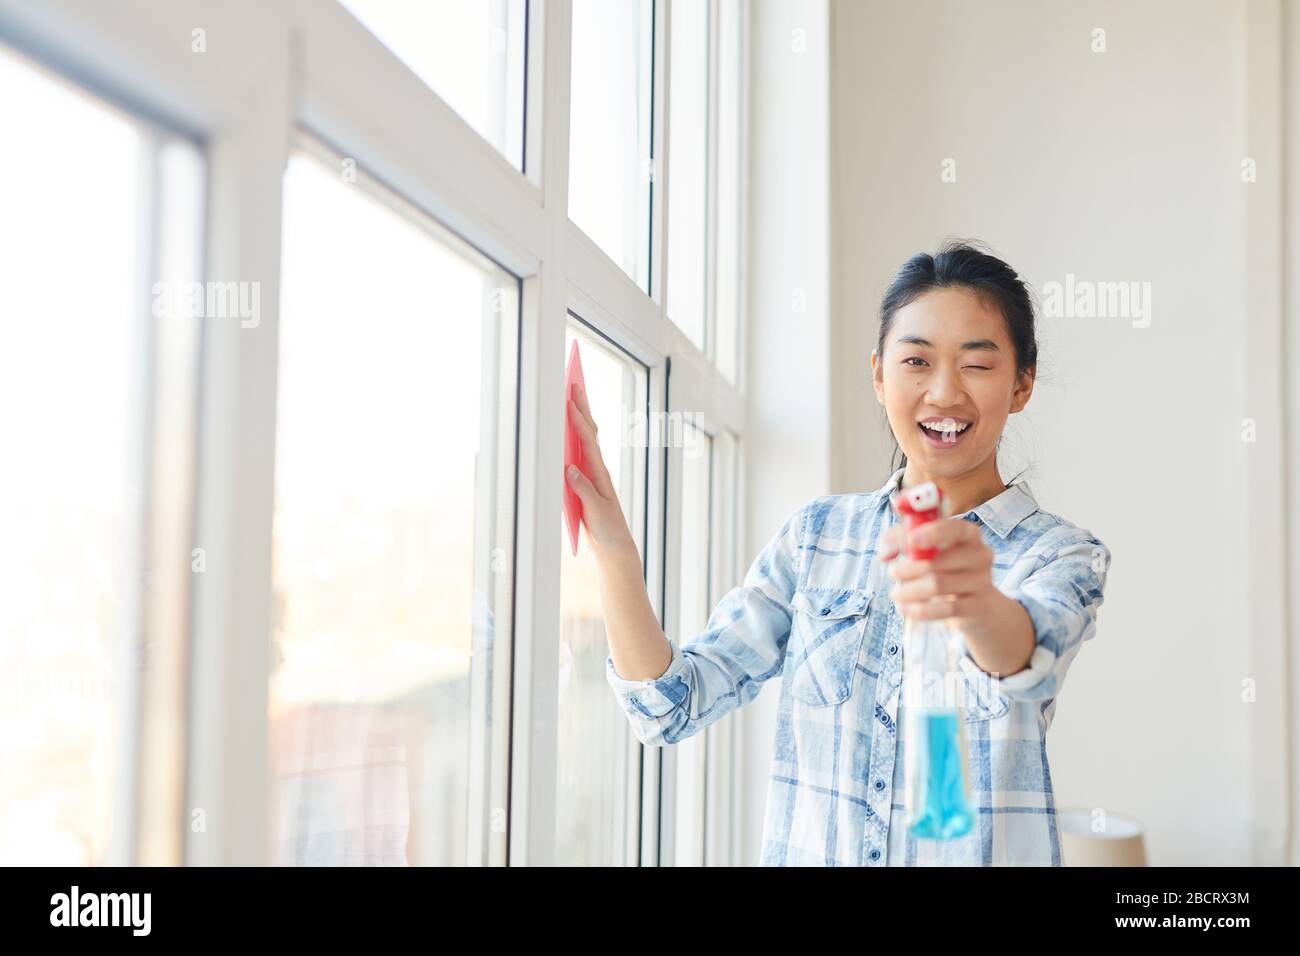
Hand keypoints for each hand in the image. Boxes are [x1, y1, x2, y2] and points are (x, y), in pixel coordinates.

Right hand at [564, 384, 636, 554]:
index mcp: (600, 473)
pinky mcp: (583, 480)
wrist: (613, 543)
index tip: (570, 402)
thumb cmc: (607, 527)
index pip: (587, 441)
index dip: (578, 421)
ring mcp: (590, 473)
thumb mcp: (596, 511)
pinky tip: (565, 425)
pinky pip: (577, 452)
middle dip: (581, 407)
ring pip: (583, 439)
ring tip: (572, 396)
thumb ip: (583, 490)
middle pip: (588, 432)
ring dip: (579, 417)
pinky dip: (572, 434)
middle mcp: (596, 468)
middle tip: (574, 384)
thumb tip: (569, 468)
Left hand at [878, 518, 995, 621]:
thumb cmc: (946, 568)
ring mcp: (982, 581)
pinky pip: (945, 609)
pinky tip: (905, 608)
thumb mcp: (925, 548)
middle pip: (939, 561)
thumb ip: (900, 539)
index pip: (955, 528)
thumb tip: (884, 552)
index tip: (910, 541)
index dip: (933, 533)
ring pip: (938, 585)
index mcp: (969, 535)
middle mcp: (980, 555)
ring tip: (896, 594)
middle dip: (909, 568)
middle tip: (892, 573)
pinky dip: (920, 610)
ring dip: (910, 590)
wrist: (977, 605)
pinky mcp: (978, 606)